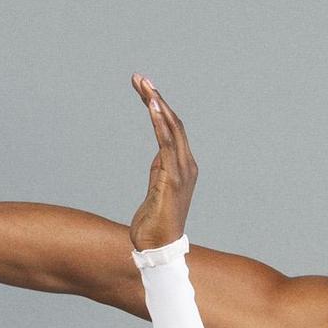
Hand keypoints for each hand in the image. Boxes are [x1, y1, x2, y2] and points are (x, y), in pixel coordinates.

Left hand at [128, 75, 196, 250]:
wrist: (157, 249)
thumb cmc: (155, 223)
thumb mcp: (156, 188)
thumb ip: (160, 169)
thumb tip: (159, 153)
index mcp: (184, 167)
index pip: (173, 129)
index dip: (159, 107)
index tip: (144, 89)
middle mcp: (187, 165)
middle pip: (174, 123)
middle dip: (156, 98)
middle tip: (139, 79)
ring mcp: (182, 171)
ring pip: (173, 129)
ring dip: (158, 105)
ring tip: (145, 86)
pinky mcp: (173, 178)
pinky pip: (168, 144)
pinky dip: (160, 124)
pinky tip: (152, 107)